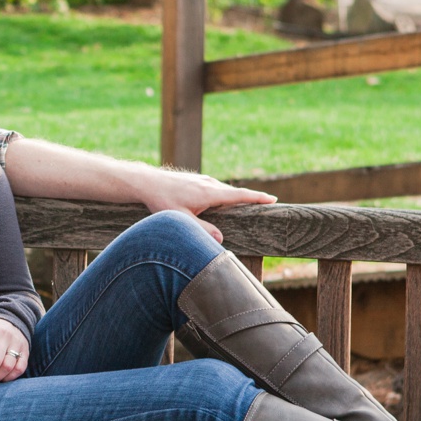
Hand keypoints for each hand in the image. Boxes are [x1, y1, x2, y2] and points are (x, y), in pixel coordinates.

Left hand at [133, 170, 277, 242]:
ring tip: (249, 204)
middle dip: (251, 197)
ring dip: (237, 196)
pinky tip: (221, 202)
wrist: (147, 182)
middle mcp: (209, 184)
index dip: (257, 198)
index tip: (273, 199)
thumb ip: (202, 230)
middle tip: (268, 203)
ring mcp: (203, 180)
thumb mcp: (182, 219)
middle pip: (235, 192)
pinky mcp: (197, 181)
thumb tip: (221, 240)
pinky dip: (224, 194)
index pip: (239, 195)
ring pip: (225, 190)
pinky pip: (216, 188)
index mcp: (209, 193)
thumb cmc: (163, 201)